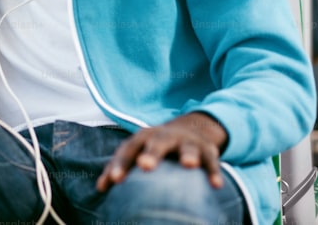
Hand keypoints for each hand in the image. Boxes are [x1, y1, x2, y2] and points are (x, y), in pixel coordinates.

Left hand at [96, 112, 228, 190]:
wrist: (188, 130)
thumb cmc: (153, 148)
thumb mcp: (137, 152)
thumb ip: (120, 168)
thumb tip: (101, 188)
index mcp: (142, 138)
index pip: (128, 150)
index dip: (120, 164)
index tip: (115, 180)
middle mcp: (164, 137)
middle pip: (157, 143)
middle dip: (151, 153)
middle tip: (145, 165)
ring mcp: (186, 142)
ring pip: (187, 147)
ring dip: (187, 154)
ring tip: (188, 164)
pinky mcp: (207, 149)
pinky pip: (212, 161)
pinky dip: (213, 172)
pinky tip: (216, 185)